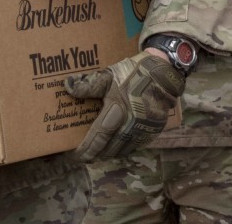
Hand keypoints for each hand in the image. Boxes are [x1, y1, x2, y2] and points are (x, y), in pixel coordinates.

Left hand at [65, 50, 185, 160]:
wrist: (164, 73)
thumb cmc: (134, 73)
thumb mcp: (109, 75)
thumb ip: (88, 84)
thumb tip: (67, 87)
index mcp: (117, 110)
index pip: (98, 137)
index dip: (85, 149)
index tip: (74, 156)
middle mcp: (130, 124)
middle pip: (109, 148)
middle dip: (95, 155)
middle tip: (84, 158)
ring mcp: (143, 129)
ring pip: (123, 150)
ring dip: (109, 154)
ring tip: (99, 155)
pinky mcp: (153, 130)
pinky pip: (136, 145)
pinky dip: (124, 149)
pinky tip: (118, 147)